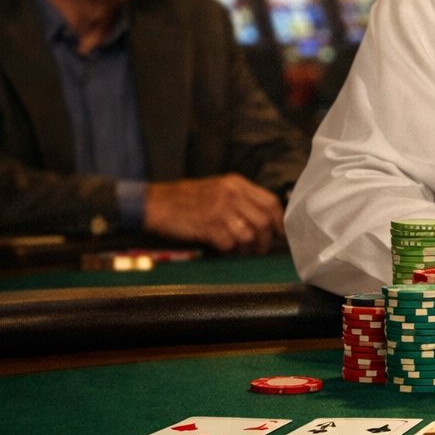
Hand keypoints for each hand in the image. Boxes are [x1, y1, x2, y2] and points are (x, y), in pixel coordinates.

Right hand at [143, 175, 284, 253]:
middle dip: (266, 239)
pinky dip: (230, 251)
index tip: (280, 233)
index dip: (279, 221)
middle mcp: (231, 194)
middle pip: (264, 220)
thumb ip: (241, 198)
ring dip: (248, 248)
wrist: (155, 203)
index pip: (270, 202)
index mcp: (235, 183)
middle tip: (260, 248)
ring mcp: (220, 210)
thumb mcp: (217, 187)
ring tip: (243, 252)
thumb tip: (265, 218)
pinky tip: (224, 250)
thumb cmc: (185, 198)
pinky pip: (230, 244)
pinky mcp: (208, 227)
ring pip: (249, 234)